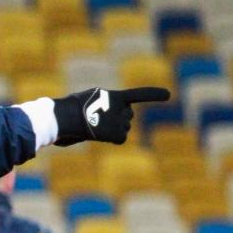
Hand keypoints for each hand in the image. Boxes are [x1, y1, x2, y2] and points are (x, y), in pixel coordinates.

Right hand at [52, 87, 170, 144]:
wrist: (63, 117)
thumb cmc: (67, 111)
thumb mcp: (85, 102)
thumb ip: (99, 108)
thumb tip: (100, 123)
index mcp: (112, 95)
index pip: (138, 94)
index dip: (153, 94)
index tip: (168, 95)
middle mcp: (120, 106)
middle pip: (127, 115)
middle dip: (118, 118)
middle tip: (98, 120)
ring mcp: (119, 120)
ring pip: (124, 127)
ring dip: (114, 128)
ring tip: (95, 127)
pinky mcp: (116, 132)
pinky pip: (120, 138)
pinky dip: (114, 137)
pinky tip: (103, 135)